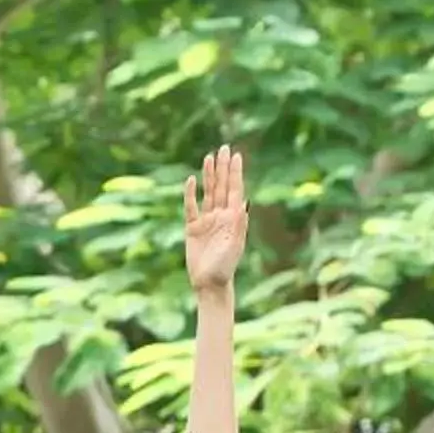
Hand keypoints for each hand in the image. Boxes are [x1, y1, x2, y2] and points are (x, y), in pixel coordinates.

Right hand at [183, 143, 246, 295]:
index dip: (235, 173)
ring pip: (208, 193)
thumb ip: (238, 225)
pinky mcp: (193, 229)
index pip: (234, 190)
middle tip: (224, 148)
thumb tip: (242, 204)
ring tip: (209, 157)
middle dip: (223, 168)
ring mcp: (207, 221)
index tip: (236, 155)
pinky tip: (191, 180)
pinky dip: (191, 194)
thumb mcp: (234, 245)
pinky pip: (191, 207)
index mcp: (233, 218)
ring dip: (209, 175)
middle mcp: (221, 216)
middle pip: (222, 187)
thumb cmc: (225, 267)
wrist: (210, 284)